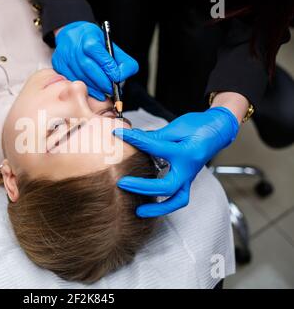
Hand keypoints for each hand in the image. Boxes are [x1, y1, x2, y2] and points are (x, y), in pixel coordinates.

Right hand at [53, 21, 138, 100]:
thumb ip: (120, 59)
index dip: (110, 69)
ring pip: (80, 76)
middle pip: (89, 67)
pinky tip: (93, 91)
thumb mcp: (109, 44)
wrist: (70, 34)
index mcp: (89, 38)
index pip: (100, 55)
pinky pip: (72, 80)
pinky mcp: (58, 64)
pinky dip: (84, 87)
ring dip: (94, 87)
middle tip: (111, 89)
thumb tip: (122, 75)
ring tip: (103, 92)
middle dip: (102, 81)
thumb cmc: (91, 40)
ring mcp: (64, 56)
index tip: (117, 78)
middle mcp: (74, 46)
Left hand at [113, 107, 238, 216]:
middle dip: (142, 187)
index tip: (118, 133)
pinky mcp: (188, 180)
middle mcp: (188, 169)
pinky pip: (178, 198)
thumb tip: (133, 137)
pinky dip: (165, 205)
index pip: (154, 147)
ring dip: (158, 208)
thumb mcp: (177, 127)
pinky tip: (149, 206)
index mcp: (185, 152)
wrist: (218, 130)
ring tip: (138, 211)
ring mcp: (189, 177)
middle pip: (166, 186)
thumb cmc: (199, 126)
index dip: (134, 139)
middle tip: (122, 183)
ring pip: (176, 200)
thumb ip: (155, 136)